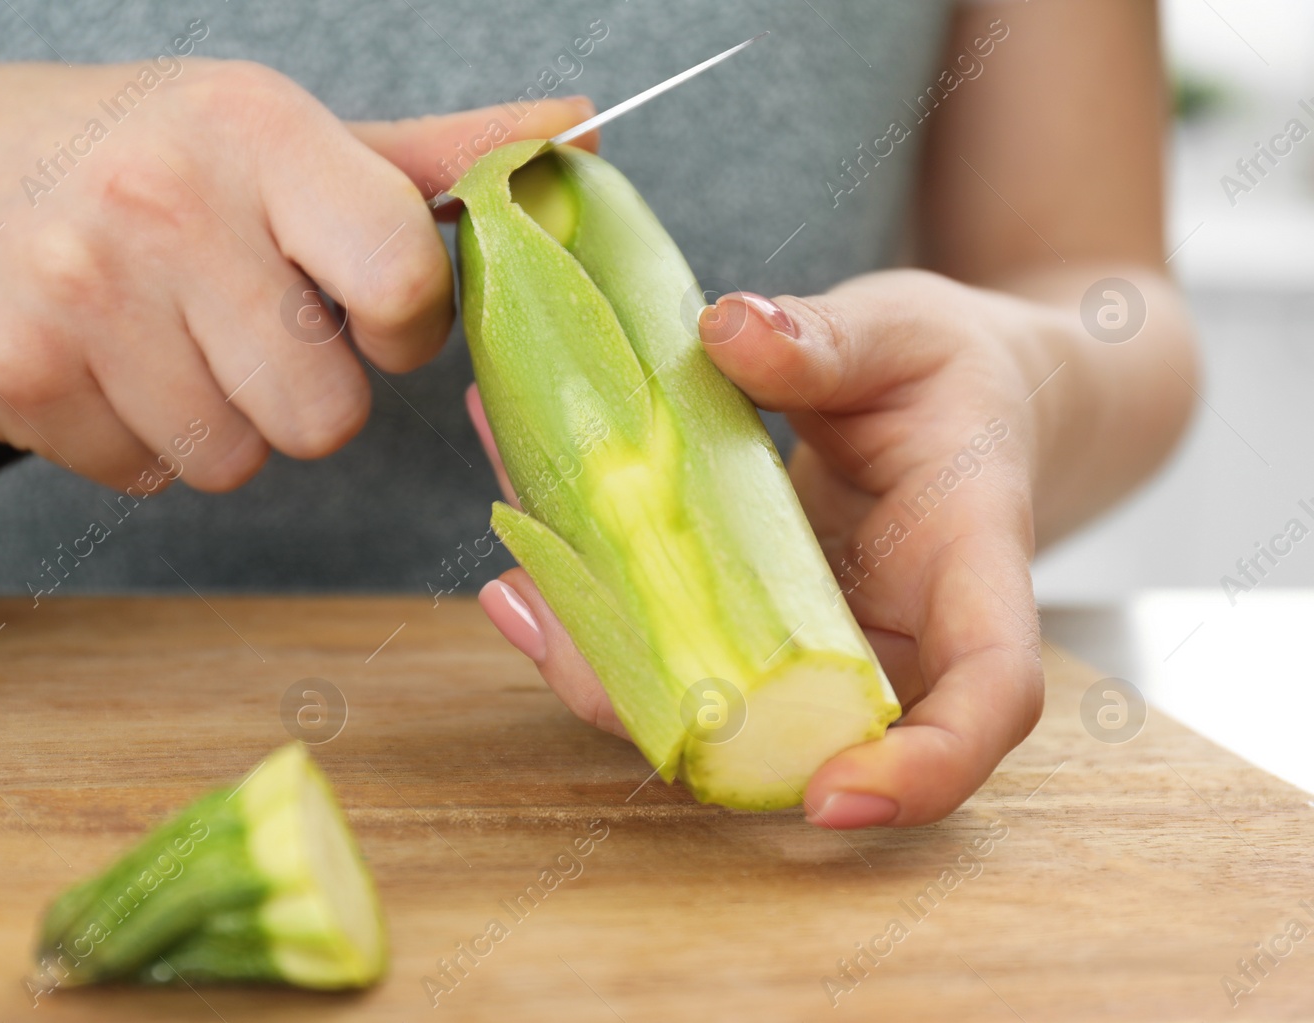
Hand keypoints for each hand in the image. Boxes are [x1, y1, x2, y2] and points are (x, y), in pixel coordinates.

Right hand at [0, 59, 593, 487]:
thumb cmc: (122, 150)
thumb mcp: (270, 130)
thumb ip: (428, 159)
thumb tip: (577, 135)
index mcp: (257, 129)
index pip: (404, 275)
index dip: (405, 324)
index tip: (368, 310)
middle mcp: (165, 202)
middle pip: (325, 413)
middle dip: (299, 391)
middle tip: (238, 323)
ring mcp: (78, 293)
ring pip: (233, 459)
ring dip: (211, 419)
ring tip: (153, 333)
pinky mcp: (13, 375)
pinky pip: (143, 474)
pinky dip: (129, 437)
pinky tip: (93, 360)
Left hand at [472, 269, 1052, 827]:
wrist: (953, 403)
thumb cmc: (954, 375)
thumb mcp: (909, 333)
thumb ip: (832, 340)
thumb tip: (732, 330)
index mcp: (972, 570)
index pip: (988, 699)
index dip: (924, 771)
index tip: (831, 798)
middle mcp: (892, 640)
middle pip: (803, 734)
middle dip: (674, 719)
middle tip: (551, 628)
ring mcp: (810, 648)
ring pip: (713, 706)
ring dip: (604, 665)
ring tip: (515, 589)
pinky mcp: (748, 627)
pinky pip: (673, 641)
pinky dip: (592, 599)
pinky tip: (524, 520)